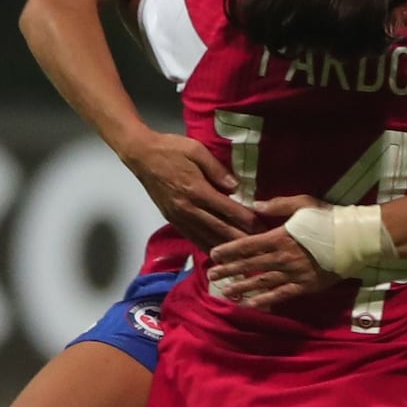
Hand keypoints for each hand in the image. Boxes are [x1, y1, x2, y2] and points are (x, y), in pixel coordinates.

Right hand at [123, 131, 264, 247]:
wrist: (141, 155)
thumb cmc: (171, 149)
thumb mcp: (196, 150)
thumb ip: (217, 170)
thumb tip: (236, 187)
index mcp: (197, 190)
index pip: (228, 210)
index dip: (248, 221)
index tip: (265, 228)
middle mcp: (188, 208)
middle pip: (220, 230)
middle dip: (242, 240)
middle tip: (261, 248)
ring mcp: (179, 217)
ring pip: (207, 239)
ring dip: (227, 249)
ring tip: (245, 257)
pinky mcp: (173, 220)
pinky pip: (193, 238)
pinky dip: (208, 247)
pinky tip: (220, 255)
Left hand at [204, 204, 349, 306]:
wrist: (355, 239)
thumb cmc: (329, 218)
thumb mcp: (304, 203)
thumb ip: (278, 205)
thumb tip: (255, 206)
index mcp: (280, 236)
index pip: (248, 244)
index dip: (230, 250)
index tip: (214, 254)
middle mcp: (283, 257)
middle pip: (250, 265)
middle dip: (229, 270)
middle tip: (211, 275)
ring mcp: (293, 274)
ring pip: (262, 282)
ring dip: (242, 287)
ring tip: (225, 292)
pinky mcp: (305, 286)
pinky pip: (282, 295)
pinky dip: (266, 300)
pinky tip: (252, 304)